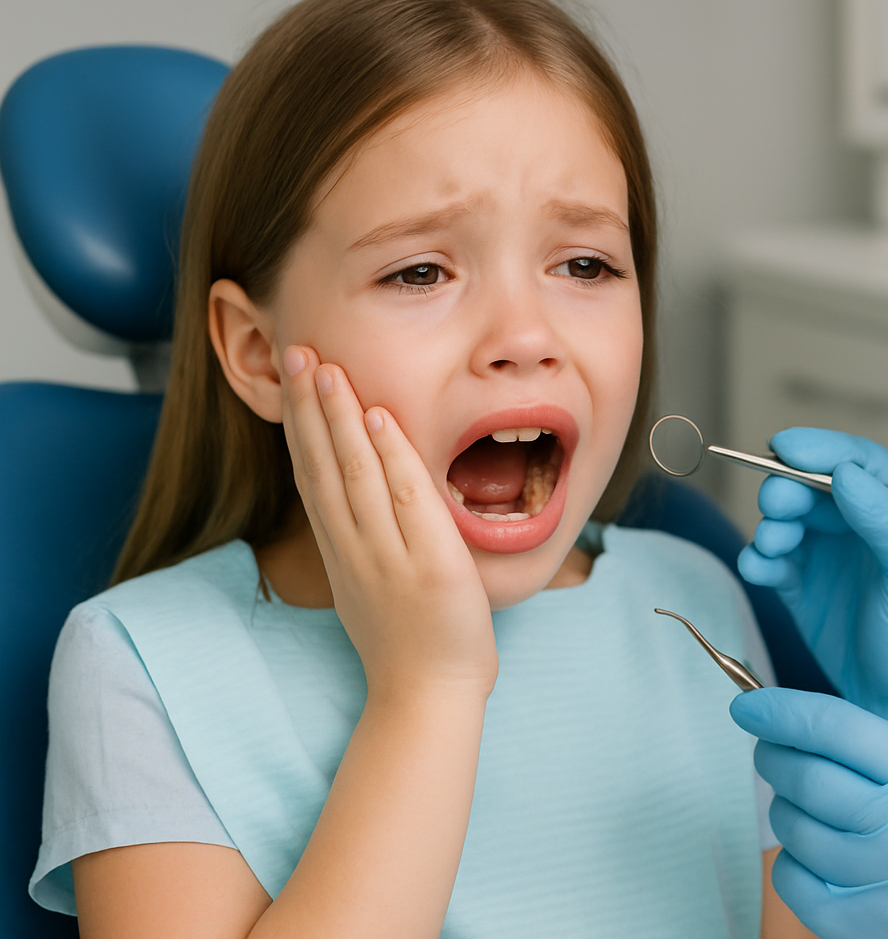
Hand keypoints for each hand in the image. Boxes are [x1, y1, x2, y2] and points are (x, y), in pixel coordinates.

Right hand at [281, 346, 496, 698]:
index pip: (313, 475)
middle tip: (297, 352)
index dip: (302, 425)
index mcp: (342, 551)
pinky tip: (380, 417)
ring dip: (340, 417)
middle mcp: (355, 547)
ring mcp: (388, 554)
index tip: (296, 381)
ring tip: (326, 368)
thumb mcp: (372, 586)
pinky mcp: (429, 564)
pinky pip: (406, 500)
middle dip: (310, 406)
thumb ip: (365, 543)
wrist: (427, 698)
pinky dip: (391, 457)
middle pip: (323, 464)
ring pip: (355, 472)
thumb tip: (359, 505)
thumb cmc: (409, 643)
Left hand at [732, 688, 887, 938]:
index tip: (748, 705)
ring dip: (784, 811)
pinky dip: (790, 863)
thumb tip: (790, 724)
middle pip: (809, 779)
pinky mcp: (872, 931)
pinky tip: (811, 854)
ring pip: (796, 830)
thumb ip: (881, 753)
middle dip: (774, 757)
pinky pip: (795, 884)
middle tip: (768, 750)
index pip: (840, 728)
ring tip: (802, 806)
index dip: (783, 712)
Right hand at [738, 428, 887, 776]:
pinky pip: (770, 558)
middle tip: (775, 504)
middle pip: (812, 485)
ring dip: (772, 523)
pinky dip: (758, 557)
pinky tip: (760, 568)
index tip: (786, 447)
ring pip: (787, 519)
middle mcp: (860, 527)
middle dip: (787, 487)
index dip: (822, 448)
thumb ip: (886, 522)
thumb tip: (846, 473)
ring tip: (772, 545)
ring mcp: (826, 556)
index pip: (858, 462)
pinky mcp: (798, 587)